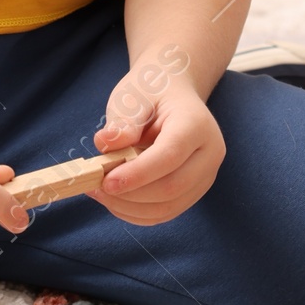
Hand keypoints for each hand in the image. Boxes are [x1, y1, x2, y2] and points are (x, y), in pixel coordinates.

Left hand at [92, 69, 224, 225]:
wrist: (173, 94)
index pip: (170, 156)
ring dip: (129, 207)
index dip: (138, 173)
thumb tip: (105, 143)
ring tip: (100, 192)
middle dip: (130, 195)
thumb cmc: (152, 92)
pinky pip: (165, 213)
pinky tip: (114, 199)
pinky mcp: (193, 192)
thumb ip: (123, 121)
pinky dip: (136, 213)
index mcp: (197, 124)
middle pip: (172, 188)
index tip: (107, 181)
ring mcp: (205, 176)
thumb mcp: (134, 95)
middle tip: (95, 187)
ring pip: (168, 207)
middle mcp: (209, 154)